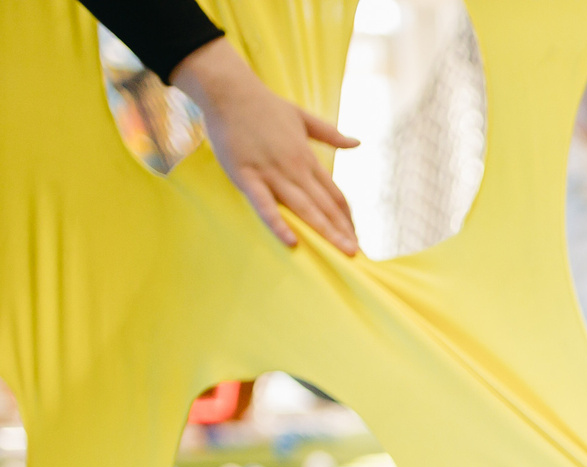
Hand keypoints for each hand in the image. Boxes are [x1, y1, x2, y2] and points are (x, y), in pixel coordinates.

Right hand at [170, 38, 361, 253]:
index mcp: (307, 159)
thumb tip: (357, 143)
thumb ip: (330, 134)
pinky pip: (264, 205)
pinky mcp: (246, 176)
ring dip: (325, 232)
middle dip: (342, 231)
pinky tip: (292, 241)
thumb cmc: (265, 105)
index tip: (356, 236)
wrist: (229, 91)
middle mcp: (294, 169)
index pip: (334, 195)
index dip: (346, 218)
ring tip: (342, 252)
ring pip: (304, 208)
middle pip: (325, 206)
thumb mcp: (303, 117)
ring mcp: (271, 173)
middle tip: (356, 254)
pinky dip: (278, 223)